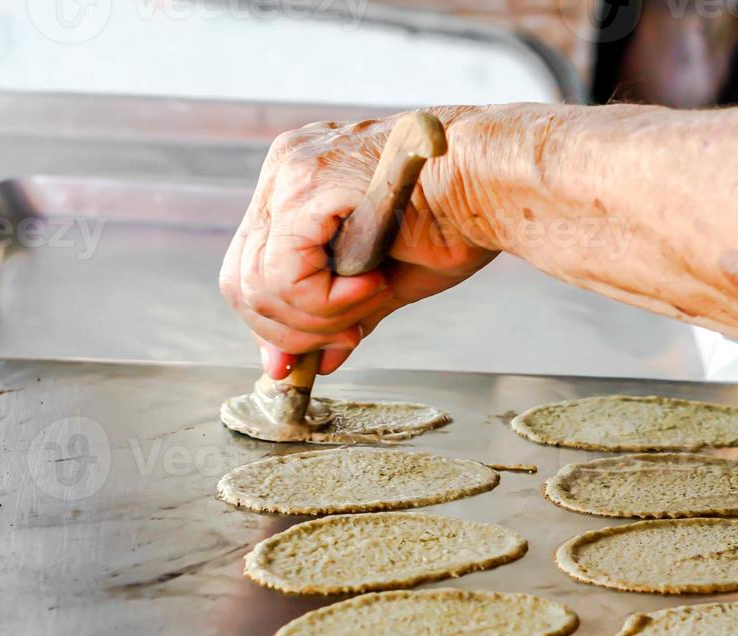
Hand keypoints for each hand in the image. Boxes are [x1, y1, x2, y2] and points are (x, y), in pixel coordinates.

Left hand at [219, 110, 497, 377]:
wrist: (495, 186)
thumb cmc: (457, 222)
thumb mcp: (379, 281)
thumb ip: (334, 315)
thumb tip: (308, 364)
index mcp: (297, 183)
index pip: (248, 270)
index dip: (274, 326)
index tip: (316, 352)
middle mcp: (284, 169)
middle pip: (241, 281)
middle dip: (292, 330)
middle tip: (348, 335)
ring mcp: (291, 172)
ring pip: (259, 284)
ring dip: (317, 316)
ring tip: (370, 297)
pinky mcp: (308, 186)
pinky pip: (285, 274)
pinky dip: (325, 299)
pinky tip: (372, 284)